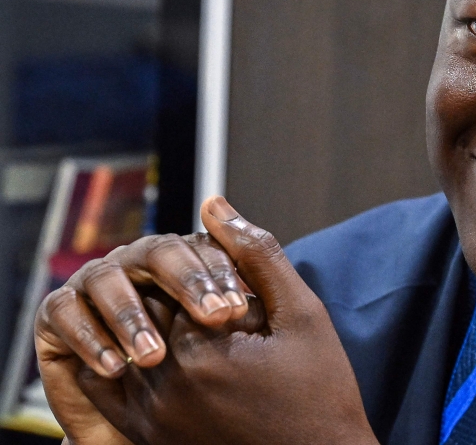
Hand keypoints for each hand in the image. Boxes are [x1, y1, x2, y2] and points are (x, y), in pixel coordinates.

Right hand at [35, 205, 252, 443]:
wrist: (171, 425)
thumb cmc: (214, 376)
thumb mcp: (241, 328)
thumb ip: (252, 269)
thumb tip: (237, 214)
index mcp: (183, 261)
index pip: (199, 249)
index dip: (217, 274)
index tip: (238, 309)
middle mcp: (140, 265)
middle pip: (156, 255)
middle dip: (184, 285)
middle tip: (212, 320)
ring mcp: (98, 286)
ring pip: (109, 281)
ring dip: (133, 316)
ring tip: (155, 357)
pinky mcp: (61, 315)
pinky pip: (65, 314)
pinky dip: (88, 337)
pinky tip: (114, 369)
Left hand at [79, 198, 378, 444]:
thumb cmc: (320, 389)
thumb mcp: (302, 314)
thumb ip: (256, 255)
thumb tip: (214, 204)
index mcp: (204, 347)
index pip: (173, 281)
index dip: (202, 274)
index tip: (235, 292)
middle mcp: (166, 384)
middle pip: (147, 312)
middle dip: (177, 301)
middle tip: (220, 315)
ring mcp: (153, 417)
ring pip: (127, 347)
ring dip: (154, 332)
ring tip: (201, 338)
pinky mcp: (149, 440)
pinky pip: (111, 393)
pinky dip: (127, 366)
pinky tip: (166, 360)